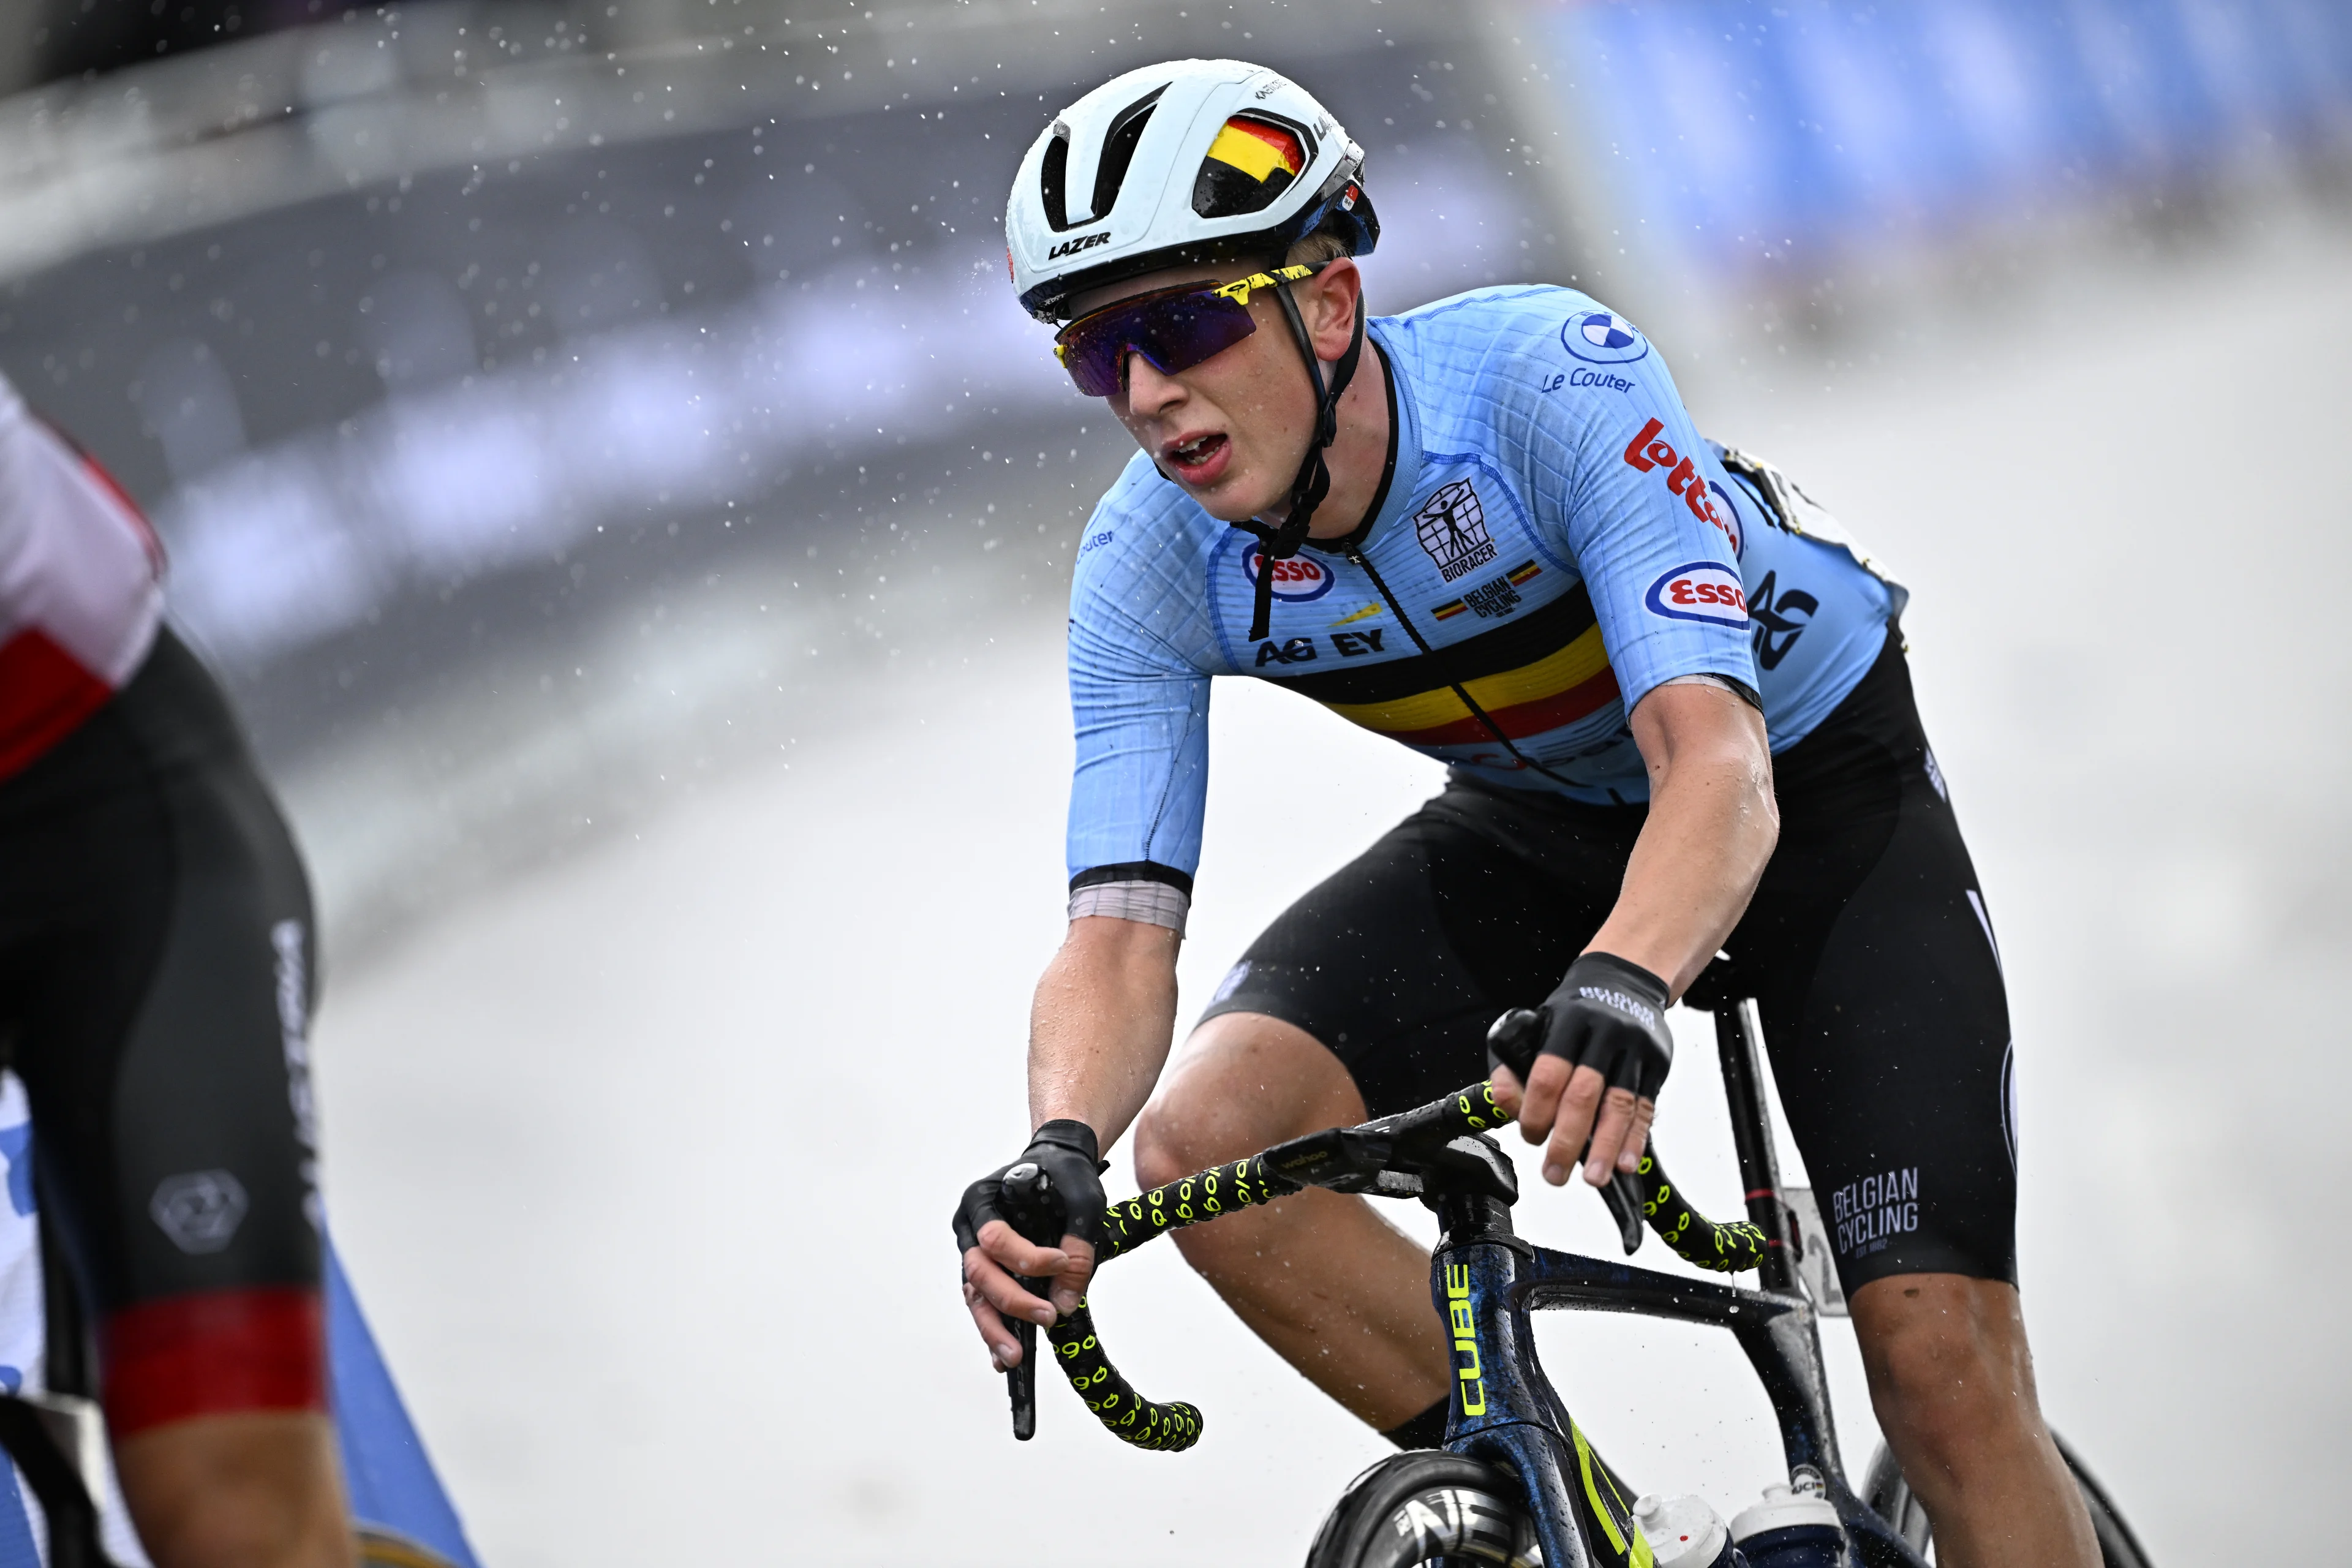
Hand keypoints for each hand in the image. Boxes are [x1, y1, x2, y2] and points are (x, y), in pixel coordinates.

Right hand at [953, 1120, 1106, 1370]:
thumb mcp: (1083, 1201)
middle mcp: (969, 1227)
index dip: (1026, 1258)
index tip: (1060, 1263)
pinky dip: (995, 1329)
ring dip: (995, 1327)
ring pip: (976, 1296)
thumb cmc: (1065, 1176)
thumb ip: (1078, 1248)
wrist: (1056, 1165)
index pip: (995, 1238)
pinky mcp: (986, 1273)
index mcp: (982, 1199)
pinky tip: (1003, 1358)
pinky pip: (984, 1304)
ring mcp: (974, 1253)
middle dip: (1012, 1300)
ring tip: (1015, 1357)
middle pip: (979, 1272)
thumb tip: (1065, 1302)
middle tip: (1046, 1317)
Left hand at [1487, 952, 1672, 1188]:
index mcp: (1568, 1022)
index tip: (1530, 1136)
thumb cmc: (1575, 1011)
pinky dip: (1635, 1138)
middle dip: (1567, 1140)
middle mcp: (1604, 1034)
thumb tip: (1508, 1106)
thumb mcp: (1538, 1023)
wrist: (1627, 980)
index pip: (1549, 1073)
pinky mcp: (1657, 1065)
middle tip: (1554, 1173)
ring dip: (1606, 1147)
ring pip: (1619, 1104)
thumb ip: (1515, 1064)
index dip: (1536, 1110)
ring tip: (1594, 1178)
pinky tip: (1625, 1162)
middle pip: (1584, 1094)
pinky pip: (1646, 1107)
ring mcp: (1635, 1050)